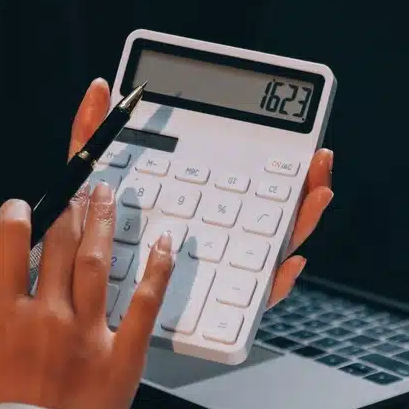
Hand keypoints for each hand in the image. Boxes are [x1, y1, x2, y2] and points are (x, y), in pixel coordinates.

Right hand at [0, 188, 174, 408]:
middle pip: (57, 247)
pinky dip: (156, 270)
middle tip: (74, 192)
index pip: (8, 249)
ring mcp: (88, 334)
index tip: (20, 207)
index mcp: (4, 319)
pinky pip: (144, 304)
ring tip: (105, 196)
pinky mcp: (122, 356)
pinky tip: (163, 243)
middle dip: (65, 211)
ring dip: (100, 223)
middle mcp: (47, 317)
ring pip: (96, 262)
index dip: (15, 219)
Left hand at [68, 78, 333, 307]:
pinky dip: (277, 284)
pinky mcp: (217, 311)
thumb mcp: (94, 186)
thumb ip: (93, 136)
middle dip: (306, 186)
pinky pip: (254, 300)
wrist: (87, 319)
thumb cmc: (96, 247)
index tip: (311, 147)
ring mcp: (224, 274)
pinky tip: (287, 264)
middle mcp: (221, 241)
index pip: (254, 184)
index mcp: (200, 208)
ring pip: (274, 250)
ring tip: (315, 197)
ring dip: (302, 223)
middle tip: (320, 162)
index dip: (287, 167)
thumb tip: (99, 88)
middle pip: (275, 213)